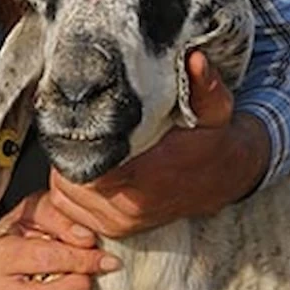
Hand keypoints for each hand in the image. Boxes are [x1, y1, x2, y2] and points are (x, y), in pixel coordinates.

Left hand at [47, 51, 268, 238]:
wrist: (225, 176)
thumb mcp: (215, 108)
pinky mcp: (115, 229)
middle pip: (69, 178)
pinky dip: (68, 191)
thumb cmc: (212, 140)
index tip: (75, 119)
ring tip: (79, 145)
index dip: (74, 140)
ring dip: (65, 170)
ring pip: (65, 194)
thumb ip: (204, 85)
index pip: (88, 165)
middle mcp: (132, 205)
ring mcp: (122, 222)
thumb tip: (196, 60)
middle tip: (72, 126)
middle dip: (66, 151)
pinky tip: (80, 168)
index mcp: (149, 176)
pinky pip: (69, 210)